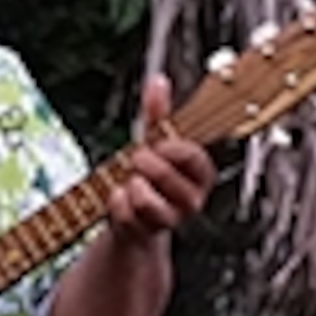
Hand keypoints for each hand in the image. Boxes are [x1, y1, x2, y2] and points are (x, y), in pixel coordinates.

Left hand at [108, 72, 212, 244]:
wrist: (135, 217)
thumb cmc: (148, 175)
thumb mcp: (154, 141)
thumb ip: (157, 113)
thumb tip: (158, 81)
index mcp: (199, 173)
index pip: (194, 157)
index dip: (172, 148)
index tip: (157, 144)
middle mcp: (191, 199)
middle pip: (166, 176)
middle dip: (143, 163)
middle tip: (136, 160)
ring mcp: (170, 219)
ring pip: (147, 200)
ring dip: (131, 185)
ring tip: (131, 182)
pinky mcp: (147, 234)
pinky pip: (125, 213)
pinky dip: (115, 202)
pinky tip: (120, 198)